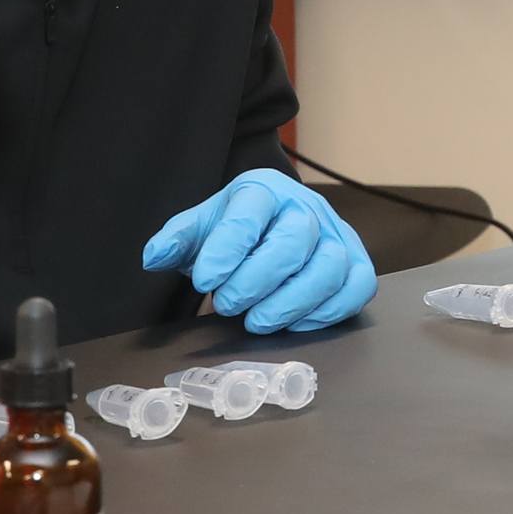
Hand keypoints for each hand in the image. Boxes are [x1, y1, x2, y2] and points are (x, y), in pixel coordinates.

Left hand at [144, 167, 376, 332]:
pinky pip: (357, 288)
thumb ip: (177, 239)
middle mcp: (306, 207)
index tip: (205, 280)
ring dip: (292, 301)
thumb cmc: (235, 230)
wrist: (270, 225)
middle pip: (294, 239)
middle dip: (257, 279)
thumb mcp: (200, 228)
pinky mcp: (357, 263)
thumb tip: (155, 256)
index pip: (251, 213)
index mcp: (264, 190)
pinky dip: (329, 311)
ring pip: (330, 266)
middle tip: (227, 305)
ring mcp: (337, 235)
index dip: (228, 248)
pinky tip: (296, 323)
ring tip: (258, 322)